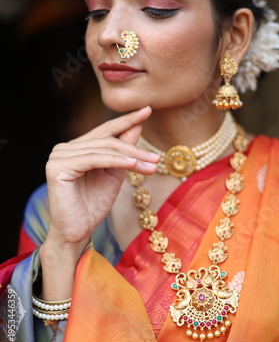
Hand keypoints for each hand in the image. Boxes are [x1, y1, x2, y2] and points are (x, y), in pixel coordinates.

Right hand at [44, 106, 157, 250]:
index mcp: (76, 148)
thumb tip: (138, 125)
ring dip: (131, 157)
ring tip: (152, 165)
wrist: (76, 232)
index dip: (126, 120)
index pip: (105, 130)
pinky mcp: (57, 167)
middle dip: (135, 148)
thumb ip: (124, 151)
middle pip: (107, 140)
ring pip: (103, 149)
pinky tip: (132, 164)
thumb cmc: (93, 205)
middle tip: (156, 158)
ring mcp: (58, 156)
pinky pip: (93, 159)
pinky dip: (115, 160)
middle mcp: (64, 148)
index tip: (148, 109)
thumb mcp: (115, 174)